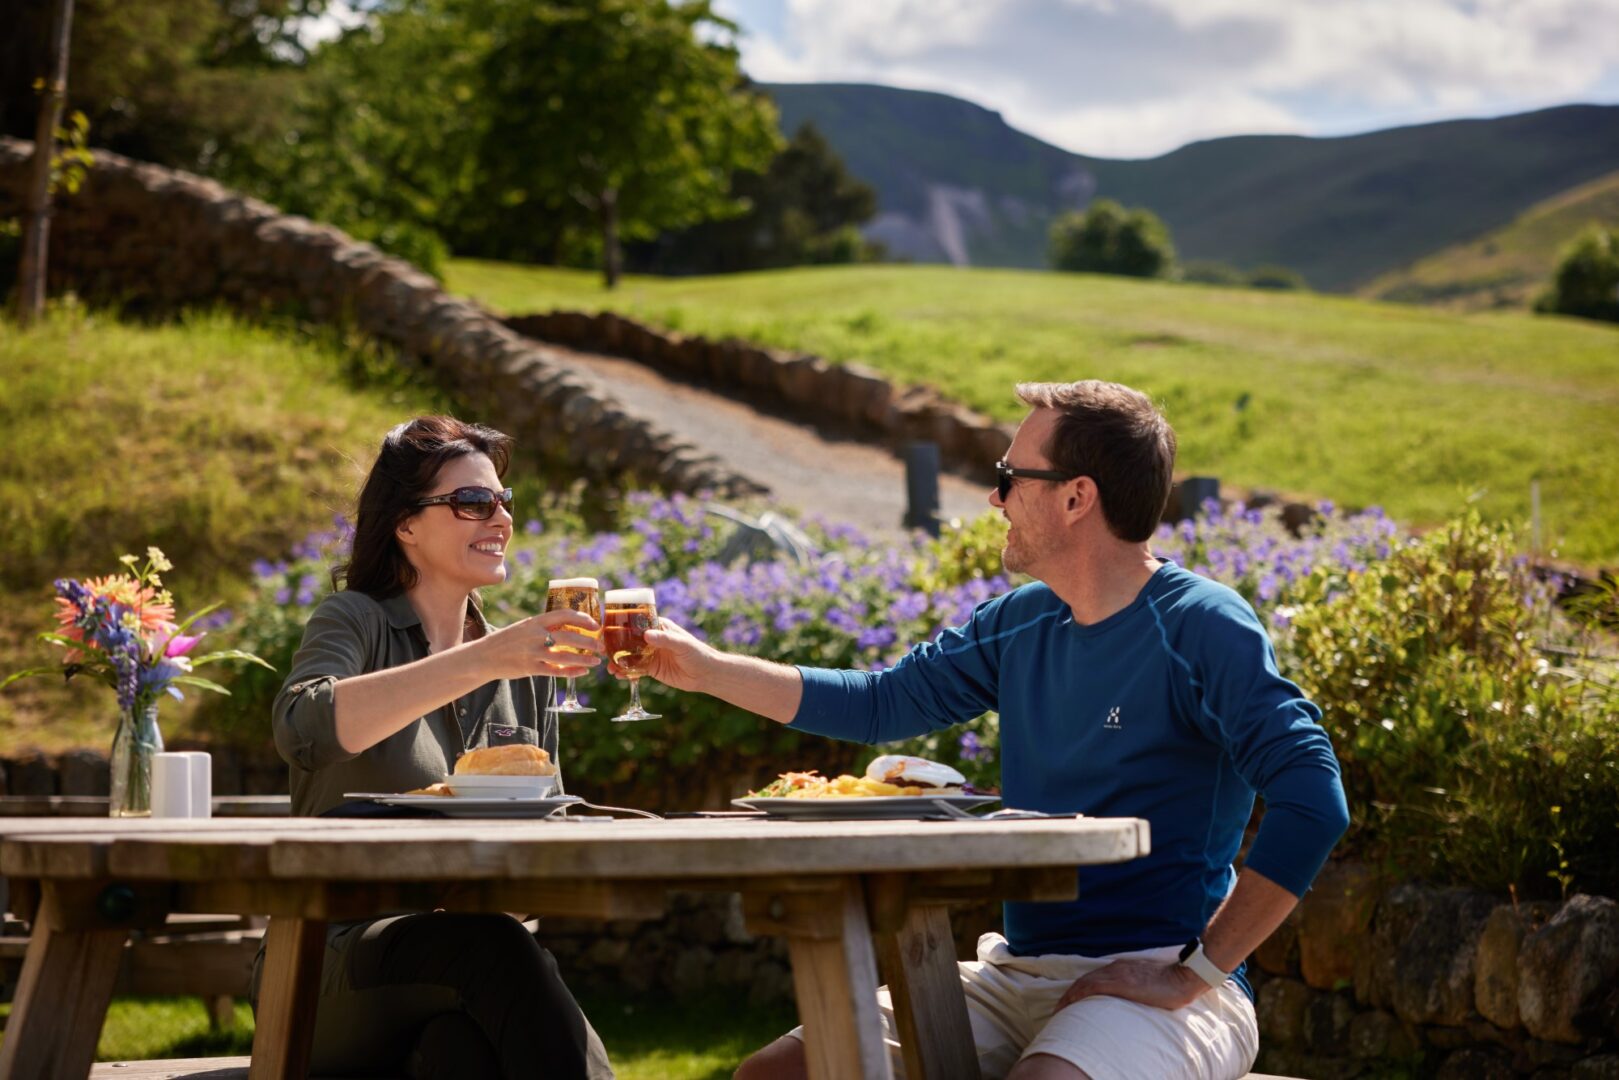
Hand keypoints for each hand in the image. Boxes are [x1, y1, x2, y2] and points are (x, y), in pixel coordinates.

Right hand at [478, 610, 600, 680]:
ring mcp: (532, 652)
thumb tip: (567, 627)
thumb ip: (543, 627)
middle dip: (589, 642)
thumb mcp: (524, 628)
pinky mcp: (529, 668)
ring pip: (565, 656)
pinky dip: (571, 672)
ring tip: (596, 661)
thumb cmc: (506, 641)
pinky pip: (555, 671)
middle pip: (569, 637)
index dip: (583, 619)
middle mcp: (534, 635)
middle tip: (601, 646)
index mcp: (534, 621)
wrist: (483, 656)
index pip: (564, 615)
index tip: (595, 625)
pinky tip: (582, 672)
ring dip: (584, 659)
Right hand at [606, 617, 710, 691]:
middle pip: (628, 640)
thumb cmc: (697, 653)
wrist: (706, 674)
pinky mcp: (652, 668)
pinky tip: (618, 676)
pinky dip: (625, 672)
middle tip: (603, 652)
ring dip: (618, 661)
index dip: (620, 625)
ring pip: (629, 656)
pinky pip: (635, 669)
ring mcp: (651, 654)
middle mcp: (652, 639)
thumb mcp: (681, 644)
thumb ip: (664, 639)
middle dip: (615, 645)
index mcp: (658, 627)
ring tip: (609, 668)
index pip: (636, 622)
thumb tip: (646, 635)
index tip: (606, 630)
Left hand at [1054, 958, 1209, 1013]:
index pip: (1093, 979)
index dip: (1078, 990)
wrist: (1182, 978)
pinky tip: (1072, 1003)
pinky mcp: (1121, 982)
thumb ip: (1134, 986)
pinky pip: (1093, 986)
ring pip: (1085, 982)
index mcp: (1121, 968)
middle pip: (1085, 980)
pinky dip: (1080, 994)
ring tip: (1060, 1010)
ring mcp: (1118, 973)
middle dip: (1069, 995)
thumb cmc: (1169, 984)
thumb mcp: (1146, 983)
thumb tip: (1130, 997)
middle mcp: (1116, 968)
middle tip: (1059, 1009)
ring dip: (1070, 996)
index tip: (1069, 1002)